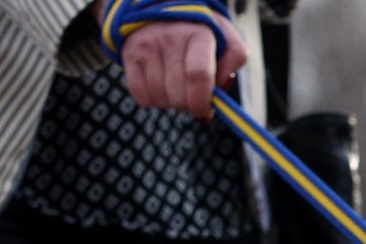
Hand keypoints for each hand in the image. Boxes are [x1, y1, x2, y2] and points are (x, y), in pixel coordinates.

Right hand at [98, 4, 248, 121]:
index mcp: (200, 34)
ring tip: (176, 89)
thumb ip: (235, 59)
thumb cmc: (202, 34)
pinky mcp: (130, 54)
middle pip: (179, 94)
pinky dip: (151, 101)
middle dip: (188, 106)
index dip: (201, 102)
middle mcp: (171, 37)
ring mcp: (148, 45)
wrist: (164, 12)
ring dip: (170, 103)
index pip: (198, 75)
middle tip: (191, 98)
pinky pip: (140, 95)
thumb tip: (221, 86)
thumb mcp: (226, 38)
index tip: (204, 109)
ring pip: (160, 97)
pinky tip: (159, 88)